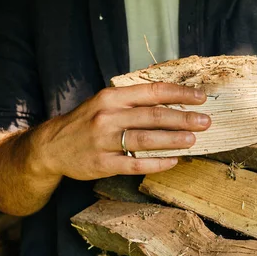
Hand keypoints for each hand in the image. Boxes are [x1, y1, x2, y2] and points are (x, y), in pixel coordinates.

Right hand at [31, 83, 210, 180]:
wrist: (51, 147)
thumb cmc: (86, 122)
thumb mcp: (105, 103)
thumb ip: (133, 100)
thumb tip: (173, 100)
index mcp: (111, 97)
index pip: (152, 92)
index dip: (179, 94)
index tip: (200, 98)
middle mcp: (108, 116)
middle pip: (153, 116)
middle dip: (183, 118)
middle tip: (205, 121)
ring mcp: (104, 141)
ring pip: (146, 139)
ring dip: (173, 140)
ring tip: (193, 140)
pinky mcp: (103, 164)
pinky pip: (136, 164)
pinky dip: (157, 163)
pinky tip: (173, 161)